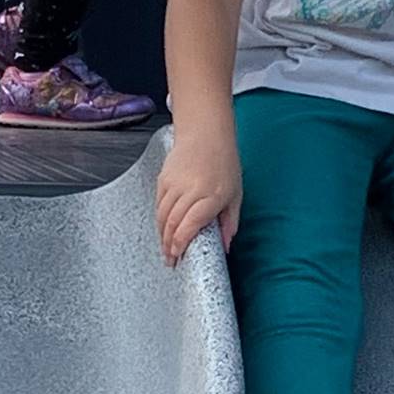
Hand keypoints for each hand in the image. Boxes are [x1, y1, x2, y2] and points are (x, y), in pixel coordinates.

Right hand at [156, 133, 241, 266]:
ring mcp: (174, 184)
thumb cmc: (224, 163)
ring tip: (165, 250)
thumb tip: (226, 246)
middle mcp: (191, 190)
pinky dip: (160, 219)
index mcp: (211, 195)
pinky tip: (163, 229)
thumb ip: (230, 222)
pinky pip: (158, 204)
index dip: (180, 243)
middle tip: (170, 260)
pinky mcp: (163, 179)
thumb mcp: (235, 194)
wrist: (206, 133)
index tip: (178, 256)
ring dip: (162, 235)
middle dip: (168, 245)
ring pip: (162, 216)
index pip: (190, 225)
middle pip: (172, 223)